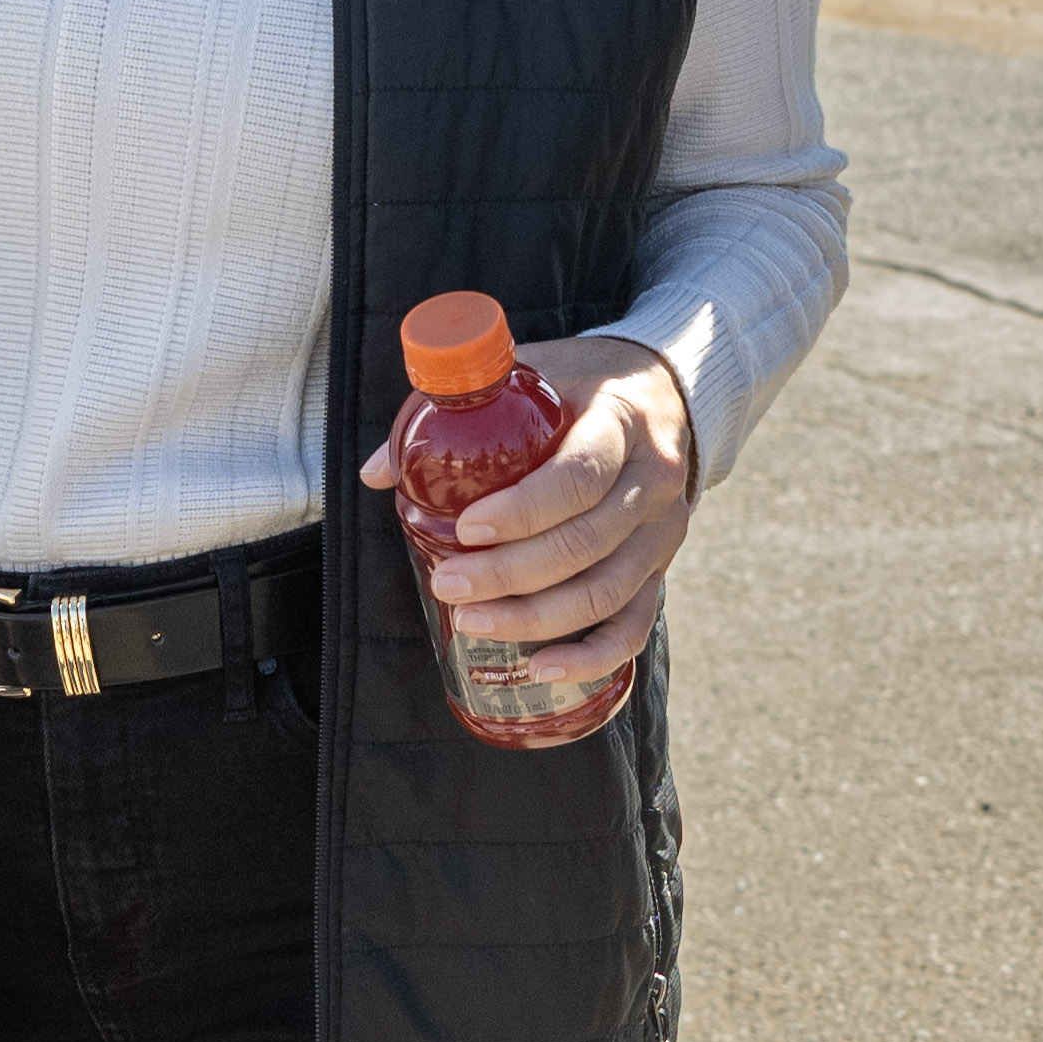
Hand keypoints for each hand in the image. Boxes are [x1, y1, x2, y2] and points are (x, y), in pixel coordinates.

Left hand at [366, 331, 699, 690]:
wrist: (663, 394)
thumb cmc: (581, 385)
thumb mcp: (528, 374)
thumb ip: (456, 413)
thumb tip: (379, 472)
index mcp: (621, 422)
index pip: (579, 476)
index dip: (523, 510)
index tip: (467, 527)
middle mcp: (651, 482)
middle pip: (585, 544)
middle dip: (510, 574)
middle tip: (448, 583)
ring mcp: (661, 533)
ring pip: (604, 592)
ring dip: (534, 618)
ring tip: (470, 619)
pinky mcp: (659, 569)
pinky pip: (633, 626)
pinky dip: (590, 656)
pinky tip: (540, 667)